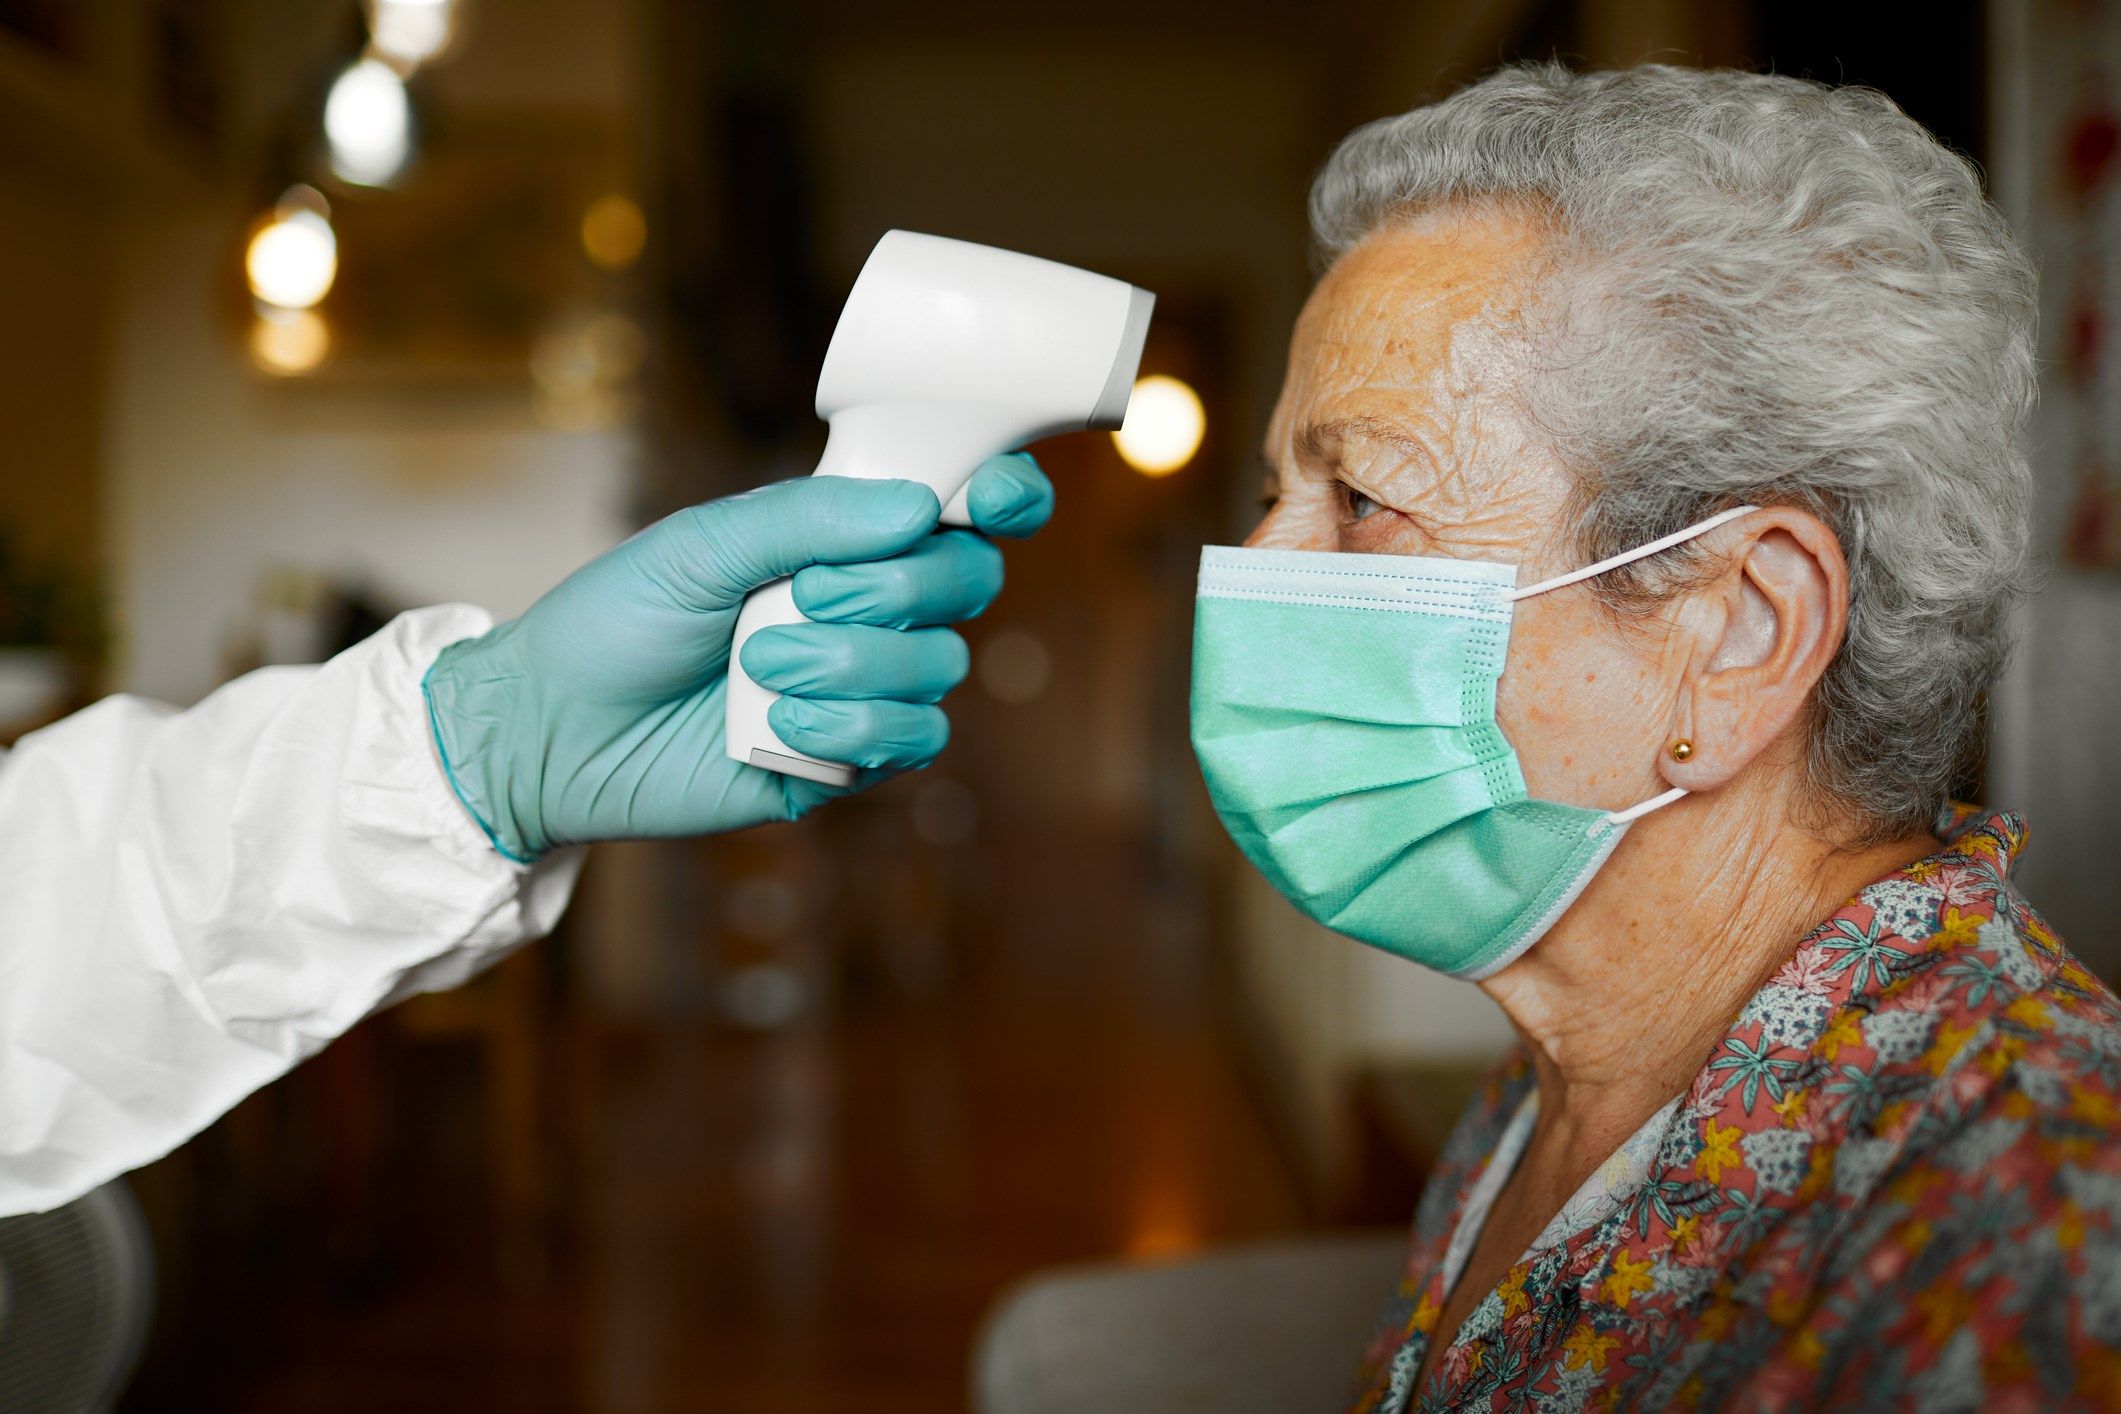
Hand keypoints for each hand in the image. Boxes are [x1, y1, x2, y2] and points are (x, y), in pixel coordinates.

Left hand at [423, 454, 1052, 860]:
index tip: (992, 496)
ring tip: (760, 670)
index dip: (1000, 494)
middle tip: (802, 597)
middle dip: (894, 588)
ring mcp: (864, 685)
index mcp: (840, 538)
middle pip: (967, 580)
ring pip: (940, 664)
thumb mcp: (701, 543)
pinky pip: (914, 739)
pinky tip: (780, 730)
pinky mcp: (852, 761)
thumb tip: (919, 505)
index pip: (956, 507)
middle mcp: (868, 607)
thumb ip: (807, 518)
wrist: (555, 732)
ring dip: (851, 665)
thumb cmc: (615, 623)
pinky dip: (852, 731)